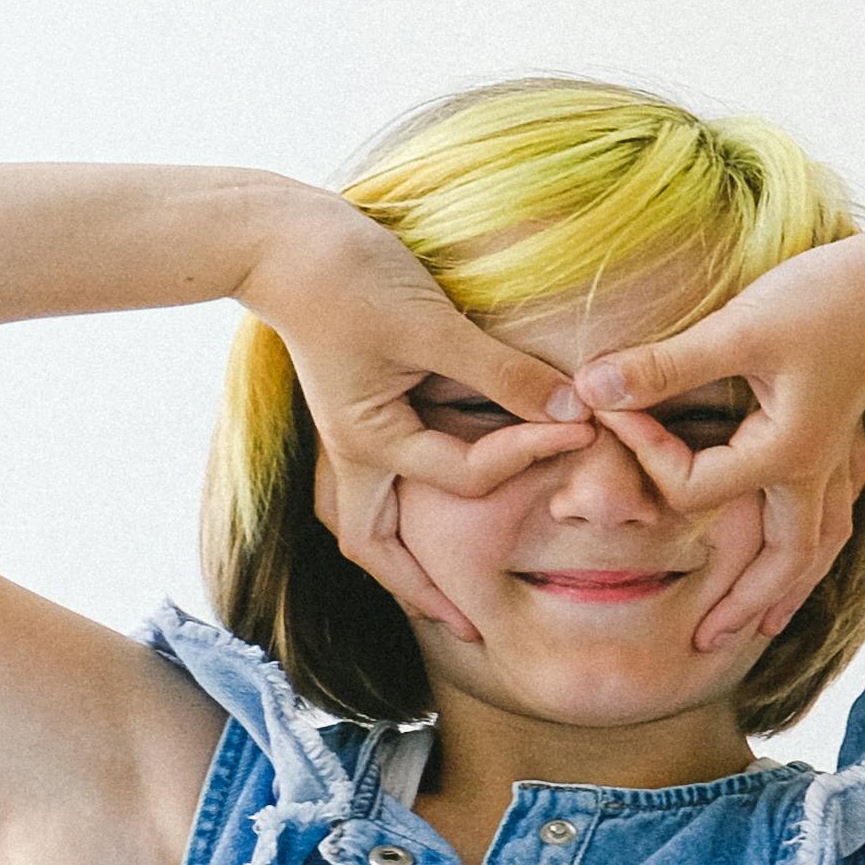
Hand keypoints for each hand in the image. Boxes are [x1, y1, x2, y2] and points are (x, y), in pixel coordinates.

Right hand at [243, 192, 590, 646]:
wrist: (280, 236)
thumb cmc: (349, 276)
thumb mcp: (430, 325)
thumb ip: (501, 372)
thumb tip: (573, 408)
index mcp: (369, 441)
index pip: (466, 474)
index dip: (529, 454)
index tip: (584, 429)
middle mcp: (354, 451)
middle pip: (376, 548)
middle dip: (421, 590)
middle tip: (472, 629)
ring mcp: (350, 433)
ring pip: (367, 522)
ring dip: (403, 559)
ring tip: (445, 595)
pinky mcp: (358, 407)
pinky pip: (379, 481)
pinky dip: (403, 510)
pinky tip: (439, 508)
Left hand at [573, 230, 864, 655]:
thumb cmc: (825, 301)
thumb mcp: (737, 330)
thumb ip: (663, 365)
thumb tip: (590, 390)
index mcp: (784, 456)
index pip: (695, 487)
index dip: (643, 455)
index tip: (607, 411)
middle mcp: (813, 473)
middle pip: (781, 564)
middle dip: (743, 604)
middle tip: (706, 641)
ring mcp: (833, 463)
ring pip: (815, 550)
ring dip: (787, 592)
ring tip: (762, 627)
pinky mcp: (842, 443)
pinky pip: (830, 517)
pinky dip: (814, 551)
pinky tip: (805, 556)